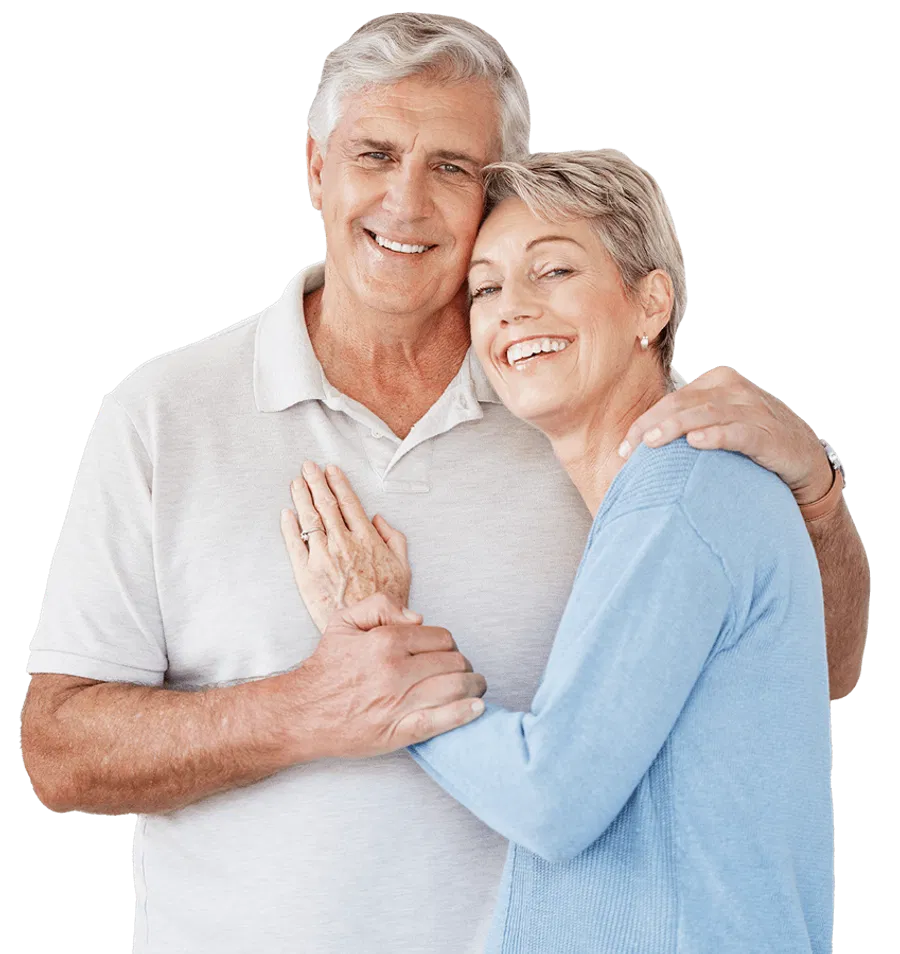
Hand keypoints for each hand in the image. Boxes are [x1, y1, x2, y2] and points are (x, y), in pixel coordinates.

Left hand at [280, 462, 411, 632]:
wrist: (368, 630)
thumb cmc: (387, 601)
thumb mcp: (403, 566)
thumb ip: (393, 538)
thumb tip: (378, 519)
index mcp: (366, 539)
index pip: (349, 503)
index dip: (338, 483)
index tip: (330, 469)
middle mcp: (343, 544)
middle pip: (326, 505)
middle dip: (315, 481)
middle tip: (307, 466)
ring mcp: (323, 558)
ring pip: (309, 519)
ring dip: (301, 496)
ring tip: (296, 482)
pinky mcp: (306, 574)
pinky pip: (294, 544)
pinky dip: (289, 526)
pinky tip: (286, 513)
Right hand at [291, 592, 486, 759]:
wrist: (302, 712)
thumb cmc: (326, 668)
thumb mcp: (343, 621)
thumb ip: (380, 605)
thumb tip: (418, 618)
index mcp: (386, 641)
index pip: (441, 637)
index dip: (449, 644)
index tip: (448, 652)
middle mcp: (395, 670)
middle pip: (453, 662)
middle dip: (464, 665)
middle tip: (463, 670)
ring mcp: (399, 702)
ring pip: (455, 688)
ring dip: (473, 686)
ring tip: (476, 687)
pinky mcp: (399, 731)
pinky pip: (443, 720)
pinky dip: (465, 713)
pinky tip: (476, 708)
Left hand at [620, 367, 833, 505]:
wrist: (802, 458)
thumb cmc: (750, 442)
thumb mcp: (717, 423)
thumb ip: (687, 424)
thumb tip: (642, 442)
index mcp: (716, 383)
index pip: (671, 399)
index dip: (644, 422)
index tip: (624, 447)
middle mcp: (733, 390)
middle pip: (683, 404)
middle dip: (652, 425)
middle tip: (631, 447)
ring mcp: (752, 410)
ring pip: (706, 415)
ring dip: (675, 428)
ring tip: (652, 443)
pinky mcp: (767, 434)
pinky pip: (738, 432)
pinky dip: (716, 436)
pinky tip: (696, 443)